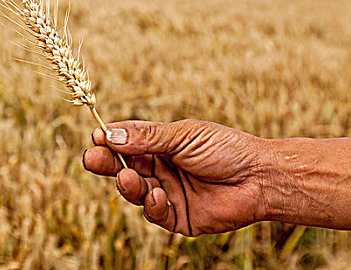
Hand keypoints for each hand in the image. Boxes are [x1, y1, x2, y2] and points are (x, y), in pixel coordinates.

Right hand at [82, 119, 268, 235]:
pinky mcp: (177, 217)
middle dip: (107, 163)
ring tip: (128, 178)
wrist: (259, 177)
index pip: (127, 142)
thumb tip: (110, 133)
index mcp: (161, 145)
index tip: (96, 137)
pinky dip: (151, 205)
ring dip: (128, 185)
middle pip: (124, 167)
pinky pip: (155, 214)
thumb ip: (148, 138)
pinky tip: (157, 195)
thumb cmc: (225, 148)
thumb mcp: (184, 136)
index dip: (110, 140)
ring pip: (135, 192)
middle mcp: (161, 169)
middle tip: (91, 159)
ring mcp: (168, 193)